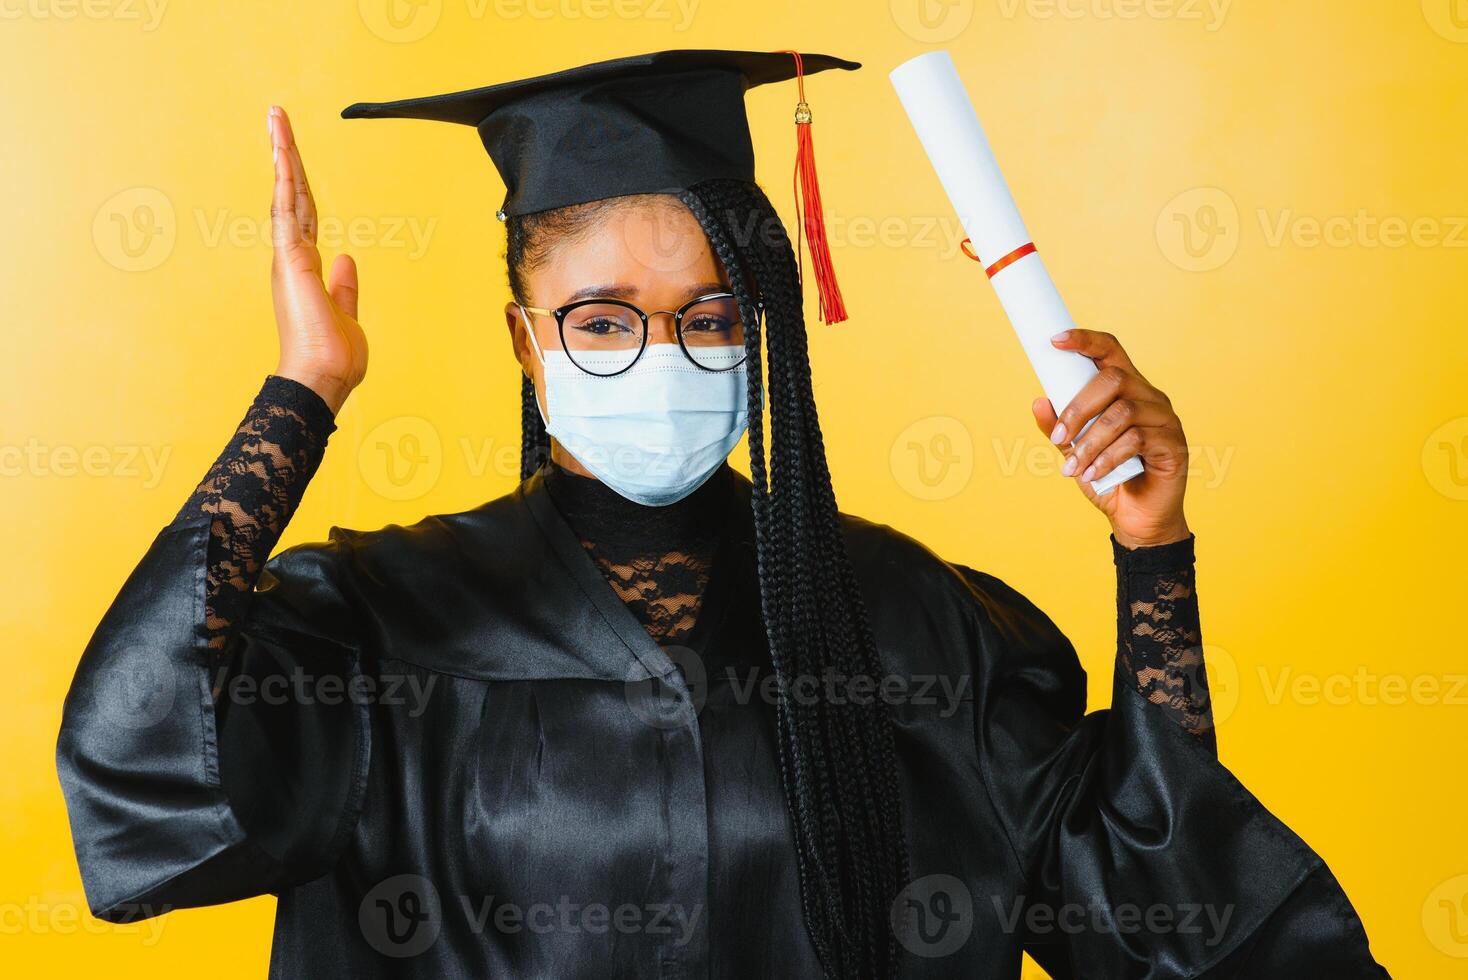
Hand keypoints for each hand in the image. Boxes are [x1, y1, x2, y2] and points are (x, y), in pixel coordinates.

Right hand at [269, 106, 366, 414]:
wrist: (322, 379)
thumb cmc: (332, 357)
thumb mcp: (346, 313)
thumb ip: (344, 286)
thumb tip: (347, 258)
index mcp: (304, 268)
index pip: (303, 215)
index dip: (298, 184)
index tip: (291, 156)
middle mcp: (292, 257)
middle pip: (290, 195)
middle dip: (285, 156)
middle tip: (277, 119)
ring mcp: (289, 256)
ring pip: (286, 194)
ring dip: (283, 154)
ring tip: (276, 118)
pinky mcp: (292, 259)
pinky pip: (287, 210)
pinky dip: (284, 179)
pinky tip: (281, 150)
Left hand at [1030, 330, 1189, 548]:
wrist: (1137, 520)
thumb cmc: (1106, 479)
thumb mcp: (1074, 452)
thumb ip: (1058, 427)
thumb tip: (1038, 402)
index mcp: (1126, 390)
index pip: (1110, 352)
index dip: (1085, 341)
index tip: (1054, 341)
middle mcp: (1149, 397)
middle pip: (1114, 380)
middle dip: (1078, 409)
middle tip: (1057, 439)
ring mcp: (1165, 419)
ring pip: (1123, 412)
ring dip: (1090, 441)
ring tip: (1071, 467)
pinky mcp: (1173, 444)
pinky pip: (1137, 440)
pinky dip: (1107, 458)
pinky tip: (1092, 474)